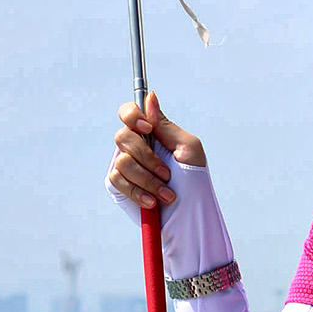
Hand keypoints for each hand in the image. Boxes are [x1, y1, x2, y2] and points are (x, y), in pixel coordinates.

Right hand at [107, 91, 206, 210]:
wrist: (189, 215)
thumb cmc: (194, 180)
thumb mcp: (187, 148)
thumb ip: (166, 125)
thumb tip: (151, 97)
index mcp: (150, 133)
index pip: (128, 112)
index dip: (132, 115)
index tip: (147, 129)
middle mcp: (134, 146)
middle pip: (123, 136)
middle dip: (147, 157)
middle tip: (167, 174)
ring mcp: (124, 165)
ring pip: (122, 161)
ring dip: (148, 179)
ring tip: (166, 194)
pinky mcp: (118, 185)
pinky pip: (117, 180)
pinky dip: (138, 191)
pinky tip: (153, 202)